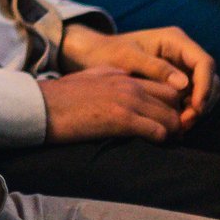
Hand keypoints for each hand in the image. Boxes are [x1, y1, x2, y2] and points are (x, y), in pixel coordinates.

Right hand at [39, 66, 186, 142]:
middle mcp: (129, 84)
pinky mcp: (121, 119)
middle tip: (173, 133)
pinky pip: (157, 131)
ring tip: (167, 143)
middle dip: (177, 117)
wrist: (42, 105)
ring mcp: (127, 100)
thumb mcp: (89, 78)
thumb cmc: (60, 97)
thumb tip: (121, 83)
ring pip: (170, 117)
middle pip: (173, 99)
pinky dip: (160, 140)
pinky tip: (152, 145)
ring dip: (172, 132)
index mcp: (122, 74)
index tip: (167, 118)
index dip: (170, 103)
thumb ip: (110, 78)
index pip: (163, 85)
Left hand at [64, 23, 215, 119]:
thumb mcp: (128, 57)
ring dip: (198, 108)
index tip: (196, 107)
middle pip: (209, 78)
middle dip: (203, 101)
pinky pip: (192, 96)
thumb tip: (184, 84)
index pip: (204, 63)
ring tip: (182, 125)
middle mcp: (183, 52)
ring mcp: (181, 66)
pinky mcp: (177, 80)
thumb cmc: (108, 52)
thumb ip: (155, 68)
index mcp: (174, 40)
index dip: (205, 86)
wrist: (95, 56)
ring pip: (204, 90)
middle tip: (186, 122)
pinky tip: (177, 122)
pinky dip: (190, 110)